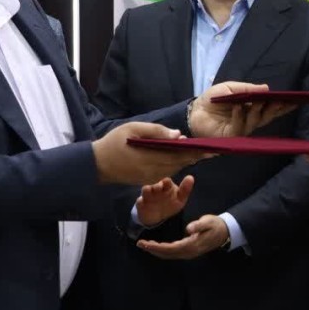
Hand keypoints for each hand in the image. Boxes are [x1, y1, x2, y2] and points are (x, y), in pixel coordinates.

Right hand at [92, 122, 207, 184]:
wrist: (97, 164)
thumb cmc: (114, 142)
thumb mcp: (133, 129)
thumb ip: (156, 131)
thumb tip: (178, 135)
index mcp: (151, 158)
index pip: (179, 154)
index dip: (196, 151)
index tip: (210, 148)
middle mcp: (154, 171)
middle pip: (180, 163)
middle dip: (195, 156)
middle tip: (211, 149)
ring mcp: (151, 178)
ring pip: (175, 168)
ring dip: (186, 160)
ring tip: (199, 151)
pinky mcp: (148, 181)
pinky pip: (167, 172)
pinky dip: (175, 164)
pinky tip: (181, 157)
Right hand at [136, 175, 193, 226]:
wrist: (157, 216)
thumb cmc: (170, 203)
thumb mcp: (180, 199)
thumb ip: (185, 189)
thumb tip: (191, 177)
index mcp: (166, 186)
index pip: (166, 182)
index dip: (166, 182)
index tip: (167, 182)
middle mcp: (156, 189)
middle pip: (155, 185)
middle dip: (156, 185)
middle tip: (158, 187)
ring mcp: (148, 196)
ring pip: (146, 190)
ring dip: (147, 190)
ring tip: (148, 190)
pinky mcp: (141, 204)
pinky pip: (139, 202)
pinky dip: (140, 201)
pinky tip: (141, 201)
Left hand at [137, 213, 229, 259]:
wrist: (225, 232)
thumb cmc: (216, 225)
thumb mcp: (208, 222)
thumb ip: (199, 225)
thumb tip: (188, 229)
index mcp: (192, 245)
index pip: (170, 248)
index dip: (157, 247)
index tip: (145, 243)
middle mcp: (188, 252)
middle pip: (167, 254)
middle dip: (152, 250)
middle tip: (140, 244)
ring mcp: (188, 253)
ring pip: (168, 255)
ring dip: (156, 251)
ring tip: (145, 245)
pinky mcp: (188, 251)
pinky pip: (172, 253)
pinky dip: (162, 250)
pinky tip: (156, 246)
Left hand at [189, 81, 295, 137]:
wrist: (194, 111)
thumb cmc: (213, 99)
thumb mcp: (231, 89)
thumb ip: (247, 89)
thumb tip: (267, 88)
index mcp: (252, 109)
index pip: (271, 108)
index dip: (282, 105)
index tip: (294, 100)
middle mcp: (249, 121)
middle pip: (267, 116)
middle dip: (275, 109)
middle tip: (282, 102)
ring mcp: (241, 130)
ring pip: (255, 122)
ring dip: (257, 111)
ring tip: (258, 101)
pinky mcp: (231, 137)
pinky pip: (239, 128)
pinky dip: (239, 116)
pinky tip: (238, 108)